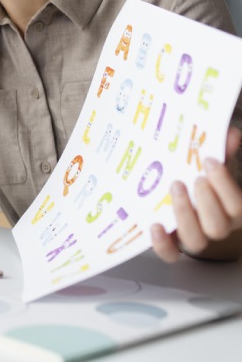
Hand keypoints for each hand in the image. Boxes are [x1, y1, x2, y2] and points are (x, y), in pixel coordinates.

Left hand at [151, 127, 241, 261]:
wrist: (180, 193)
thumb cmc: (200, 177)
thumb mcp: (211, 163)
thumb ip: (221, 149)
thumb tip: (229, 134)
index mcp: (231, 208)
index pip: (237, 206)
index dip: (225, 184)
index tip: (210, 161)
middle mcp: (215, 226)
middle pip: (218, 227)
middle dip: (206, 201)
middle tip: (194, 178)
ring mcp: (193, 236)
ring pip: (196, 241)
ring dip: (185, 214)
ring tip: (175, 187)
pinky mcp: (171, 244)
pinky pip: (170, 254)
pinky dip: (163, 244)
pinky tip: (155, 225)